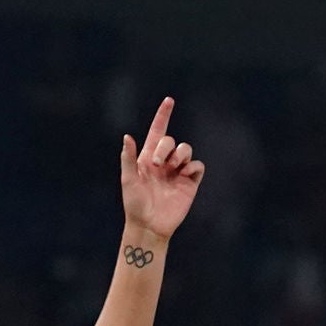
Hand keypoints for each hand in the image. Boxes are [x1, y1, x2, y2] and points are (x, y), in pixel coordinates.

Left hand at [117, 98, 204, 243]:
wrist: (150, 225)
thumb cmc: (135, 204)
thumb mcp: (128, 180)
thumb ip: (128, 158)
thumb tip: (127, 136)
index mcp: (148, 157)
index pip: (158, 131)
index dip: (163, 115)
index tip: (169, 100)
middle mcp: (164, 162)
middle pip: (171, 140)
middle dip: (166, 147)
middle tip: (157, 164)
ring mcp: (178, 172)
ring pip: (186, 150)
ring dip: (179, 155)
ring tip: (172, 168)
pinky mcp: (190, 183)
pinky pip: (198, 166)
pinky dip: (193, 167)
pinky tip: (184, 175)